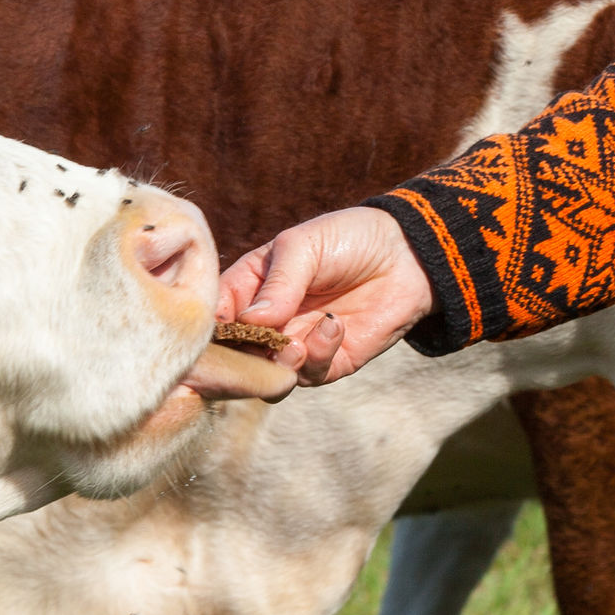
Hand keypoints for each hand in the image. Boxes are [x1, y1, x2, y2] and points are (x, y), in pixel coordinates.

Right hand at [217, 207, 434, 386]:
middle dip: (239, 360)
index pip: (214, 318)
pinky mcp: (328, 362)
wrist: (408, 253)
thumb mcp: (304, 247)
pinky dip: (317, 356)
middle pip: (234, 357)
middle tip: (253, 349)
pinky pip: (309, 376)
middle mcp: (267, 323)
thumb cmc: (349, 238)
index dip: (207, 331)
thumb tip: (249, 323)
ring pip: (267, 374)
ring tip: (295, 341)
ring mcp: (295, 345)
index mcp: (249, 288)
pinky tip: (334, 327)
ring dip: (278, 362)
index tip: (211, 336)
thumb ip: (278, 284)